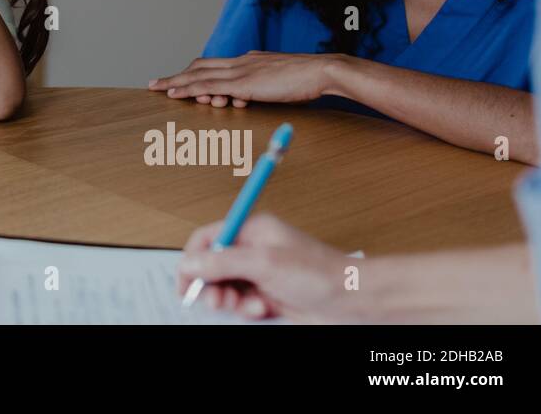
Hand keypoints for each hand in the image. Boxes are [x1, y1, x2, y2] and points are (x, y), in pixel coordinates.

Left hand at [148, 51, 339, 107]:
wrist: (322, 71)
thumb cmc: (308, 79)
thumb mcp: (280, 81)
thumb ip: (263, 86)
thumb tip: (247, 95)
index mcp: (249, 61)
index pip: (215, 65)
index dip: (195, 72)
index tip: (180, 78)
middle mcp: (240, 62)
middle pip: (200, 67)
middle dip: (178, 77)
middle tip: (156, 84)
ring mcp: (240, 71)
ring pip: (199, 76)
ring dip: (177, 83)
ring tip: (160, 90)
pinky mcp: (242, 83)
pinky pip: (208, 86)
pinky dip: (188, 89)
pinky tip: (175, 94)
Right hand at [178, 213, 351, 321]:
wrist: (354, 301)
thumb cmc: (321, 274)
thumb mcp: (264, 264)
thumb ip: (223, 261)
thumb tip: (189, 262)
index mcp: (252, 230)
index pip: (207, 238)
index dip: (192, 259)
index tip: (186, 282)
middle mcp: (255, 250)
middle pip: (213, 265)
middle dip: (212, 285)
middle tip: (217, 300)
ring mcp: (262, 273)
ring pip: (227, 287)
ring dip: (231, 300)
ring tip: (246, 305)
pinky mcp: (270, 294)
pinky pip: (243, 303)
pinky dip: (247, 310)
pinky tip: (261, 310)